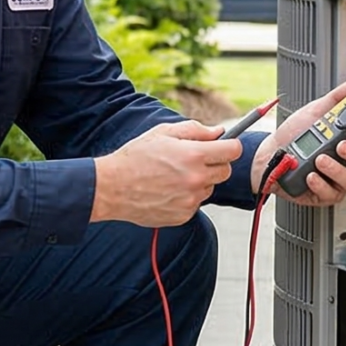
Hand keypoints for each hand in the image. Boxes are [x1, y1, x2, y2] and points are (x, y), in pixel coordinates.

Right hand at [92, 119, 241, 227]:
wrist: (112, 188)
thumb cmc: (135, 157)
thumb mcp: (163, 133)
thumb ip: (196, 130)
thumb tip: (219, 132)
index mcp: (194, 155)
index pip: (233, 150)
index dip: (229, 146)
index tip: (224, 146)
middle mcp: (196, 179)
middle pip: (225, 171)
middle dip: (215, 163)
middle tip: (194, 160)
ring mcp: (190, 200)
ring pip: (209, 188)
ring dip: (199, 181)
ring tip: (173, 176)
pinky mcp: (183, 215)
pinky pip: (195, 203)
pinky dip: (186, 197)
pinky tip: (167, 190)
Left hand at [253, 76, 345, 206]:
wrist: (268, 155)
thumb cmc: (294, 136)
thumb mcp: (315, 112)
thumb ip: (338, 98)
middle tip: (342, 146)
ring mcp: (337, 180)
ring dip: (336, 169)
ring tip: (319, 159)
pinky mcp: (324, 194)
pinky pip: (331, 194)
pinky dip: (320, 184)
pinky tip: (311, 175)